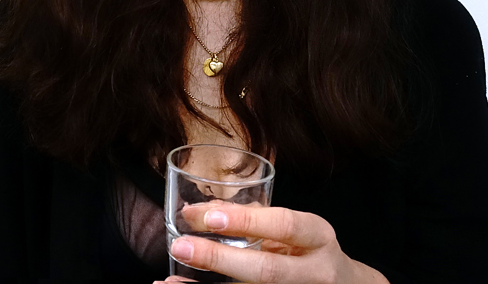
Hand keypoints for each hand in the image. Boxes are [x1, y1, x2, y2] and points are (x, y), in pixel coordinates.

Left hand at [164, 203, 389, 283]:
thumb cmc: (311, 251)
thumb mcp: (297, 230)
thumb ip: (258, 220)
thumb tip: (200, 211)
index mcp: (317, 237)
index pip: (284, 225)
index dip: (248, 220)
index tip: (210, 216)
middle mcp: (314, 272)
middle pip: (267, 270)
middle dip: (220, 259)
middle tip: (181, 245)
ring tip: (169, 281)